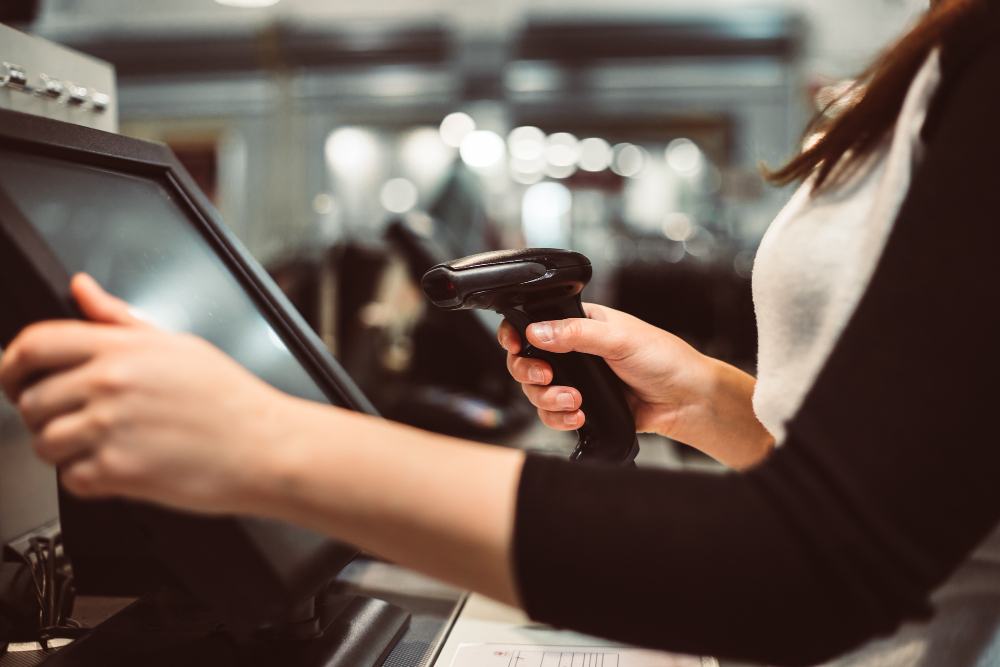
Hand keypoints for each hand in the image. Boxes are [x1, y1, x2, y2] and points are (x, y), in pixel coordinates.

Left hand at [0, 274, 296, 513]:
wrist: (265, 445)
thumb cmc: (230, 399)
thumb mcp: (176, 344)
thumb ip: (119, 319)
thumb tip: (83, 290)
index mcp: (122, 349)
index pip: (34, 344)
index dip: (12, 364)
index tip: (15, 378)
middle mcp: (110, 384)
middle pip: (30, 399)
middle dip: (44, 414)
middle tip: (73, 419)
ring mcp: (111, 428)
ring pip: (43, 442)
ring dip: (62, 449)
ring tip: (100, 445)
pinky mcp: (117, 471)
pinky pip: (70, 478)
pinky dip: (87, 478)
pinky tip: (119, 465)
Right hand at [498, 303, 773, 469]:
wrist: (687, 401)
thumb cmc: (665, 359)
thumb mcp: (620, 338)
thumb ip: (576, 333)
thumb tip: (538, 331)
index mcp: (581, 324)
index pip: (535, 323)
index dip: (517, 335)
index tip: (517, 346)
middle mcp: (574, 352)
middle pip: (527, 362)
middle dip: (531, 373)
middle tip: (547, 377)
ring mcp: (577, 381)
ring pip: (537, 391)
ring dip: (548, 399)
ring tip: (574, 401)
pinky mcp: (582, 407)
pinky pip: (552, 414)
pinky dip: (559, 418)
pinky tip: (578, 416)